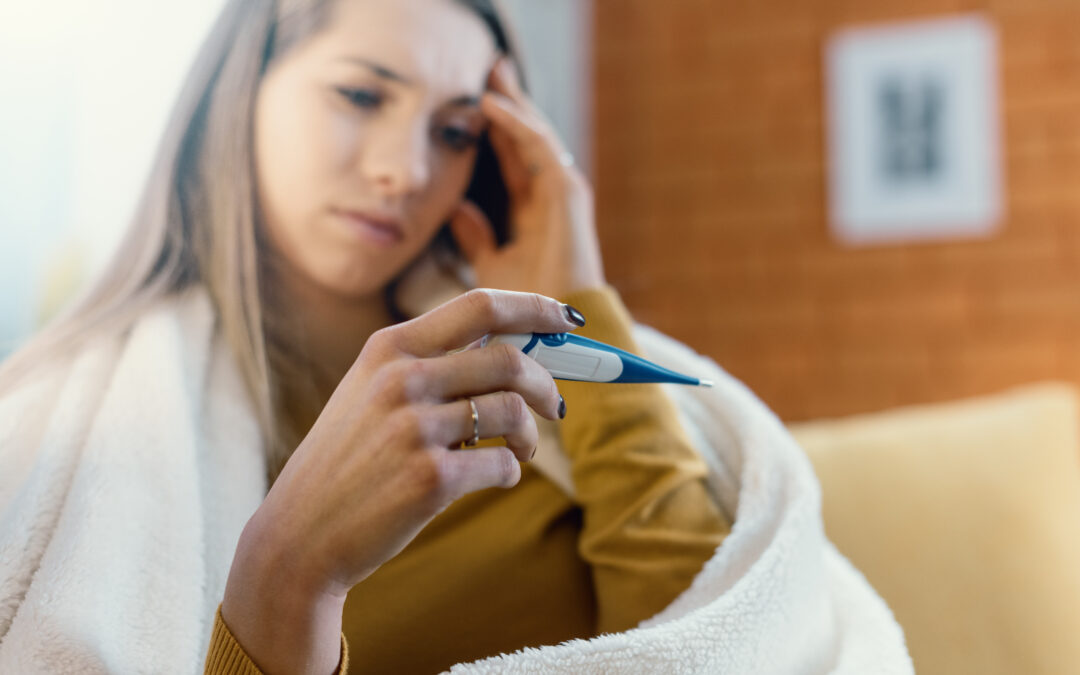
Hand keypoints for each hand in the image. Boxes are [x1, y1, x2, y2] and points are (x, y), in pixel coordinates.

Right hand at [220, 289, 583, 674]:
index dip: (535, 308)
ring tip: (519, 449)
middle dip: (547, 384)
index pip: (480, 306)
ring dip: (530, 434)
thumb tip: (515, 349)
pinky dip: (509, 471)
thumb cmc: (348, 462)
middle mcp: (401, 379)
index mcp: (389, 349)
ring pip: (513, 412)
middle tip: (557, 406)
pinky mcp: (431, 478)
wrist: (301, 535)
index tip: (566, 319)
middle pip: (510, 360)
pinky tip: (495, 477)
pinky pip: (502, 464)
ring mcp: (414, 428)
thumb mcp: (371, 393)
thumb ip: (431, 366)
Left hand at [449, 57, 605, 299]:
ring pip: (536, 136)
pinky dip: (517, 125)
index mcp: (535, 211)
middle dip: (510, 101)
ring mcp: (563, 193)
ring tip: (491, 74)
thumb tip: (456, 207)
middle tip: (490, 66)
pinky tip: (492, 107)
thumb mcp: (490, 265)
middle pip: (528, 138)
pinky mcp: (568, 194)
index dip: (497, 127)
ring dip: (514, 103)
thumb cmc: (526, 307)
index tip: (476, 99)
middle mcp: (551, 197)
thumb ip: (476, 236)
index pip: (514, 156)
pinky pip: (539, 150)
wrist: (552, 333)